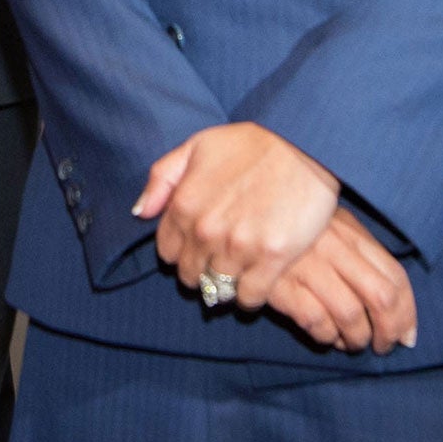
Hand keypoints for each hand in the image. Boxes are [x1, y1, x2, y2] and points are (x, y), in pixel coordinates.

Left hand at [133, 121, 340, 312]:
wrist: (301, 144)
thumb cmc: (249, 144)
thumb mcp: (195, 146)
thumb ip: (161, 179)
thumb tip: (141, 212)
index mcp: (184, 205)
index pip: (166, 252)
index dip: (180, 251)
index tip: (195, 247)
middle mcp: (206, 231)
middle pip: (190, 274)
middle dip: (200, 269)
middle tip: (218, 260)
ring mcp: (238, 246)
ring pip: (218, 288)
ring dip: (225, 284)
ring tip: (237, 270)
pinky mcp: (272, 258)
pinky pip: (248, 298)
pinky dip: (249, 297)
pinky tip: (255, 281)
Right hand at [266, 208, 417, 353]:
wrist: (242, 218)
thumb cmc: (297, 230)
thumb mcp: (333, 229)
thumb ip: (364, 258)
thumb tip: (399, 313)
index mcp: (351, 232)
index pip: (395, 276)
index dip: (407, 312)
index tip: (406, 335)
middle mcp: (333, 247)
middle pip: (380, 298)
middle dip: (388, 332)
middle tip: (383, 347)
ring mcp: (306, 264)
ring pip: (350, 314)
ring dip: (357, 339)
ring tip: (352, 344)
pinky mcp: (279, 283)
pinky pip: (315, 320)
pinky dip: (326, 336)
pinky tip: (325, 337)